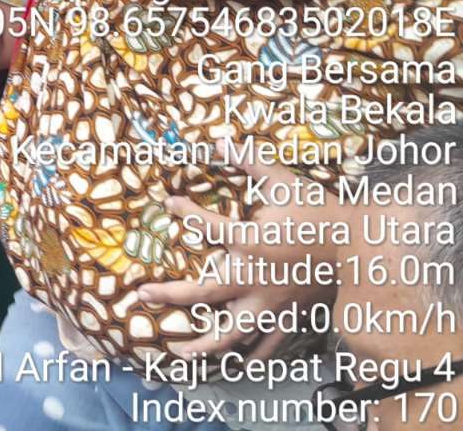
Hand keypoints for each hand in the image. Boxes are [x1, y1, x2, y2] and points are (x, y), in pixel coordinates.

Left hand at [137, 139, 339, 359]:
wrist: (362, 248)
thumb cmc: (320, 213)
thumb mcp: (282, 181)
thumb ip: (249, 161)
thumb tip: (221, 140)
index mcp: (249, 242)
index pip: (205, 226)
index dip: (185, 213)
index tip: (169, 204)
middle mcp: (253, 278)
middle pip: (202, 293)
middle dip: (169, 295)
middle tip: (142, 295)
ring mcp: (271, 303)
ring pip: (231, 333)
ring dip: (203, 344)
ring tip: (180, 352)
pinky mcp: (288, 318)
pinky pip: (267, 345)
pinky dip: (250, 356)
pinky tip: (235, 365)